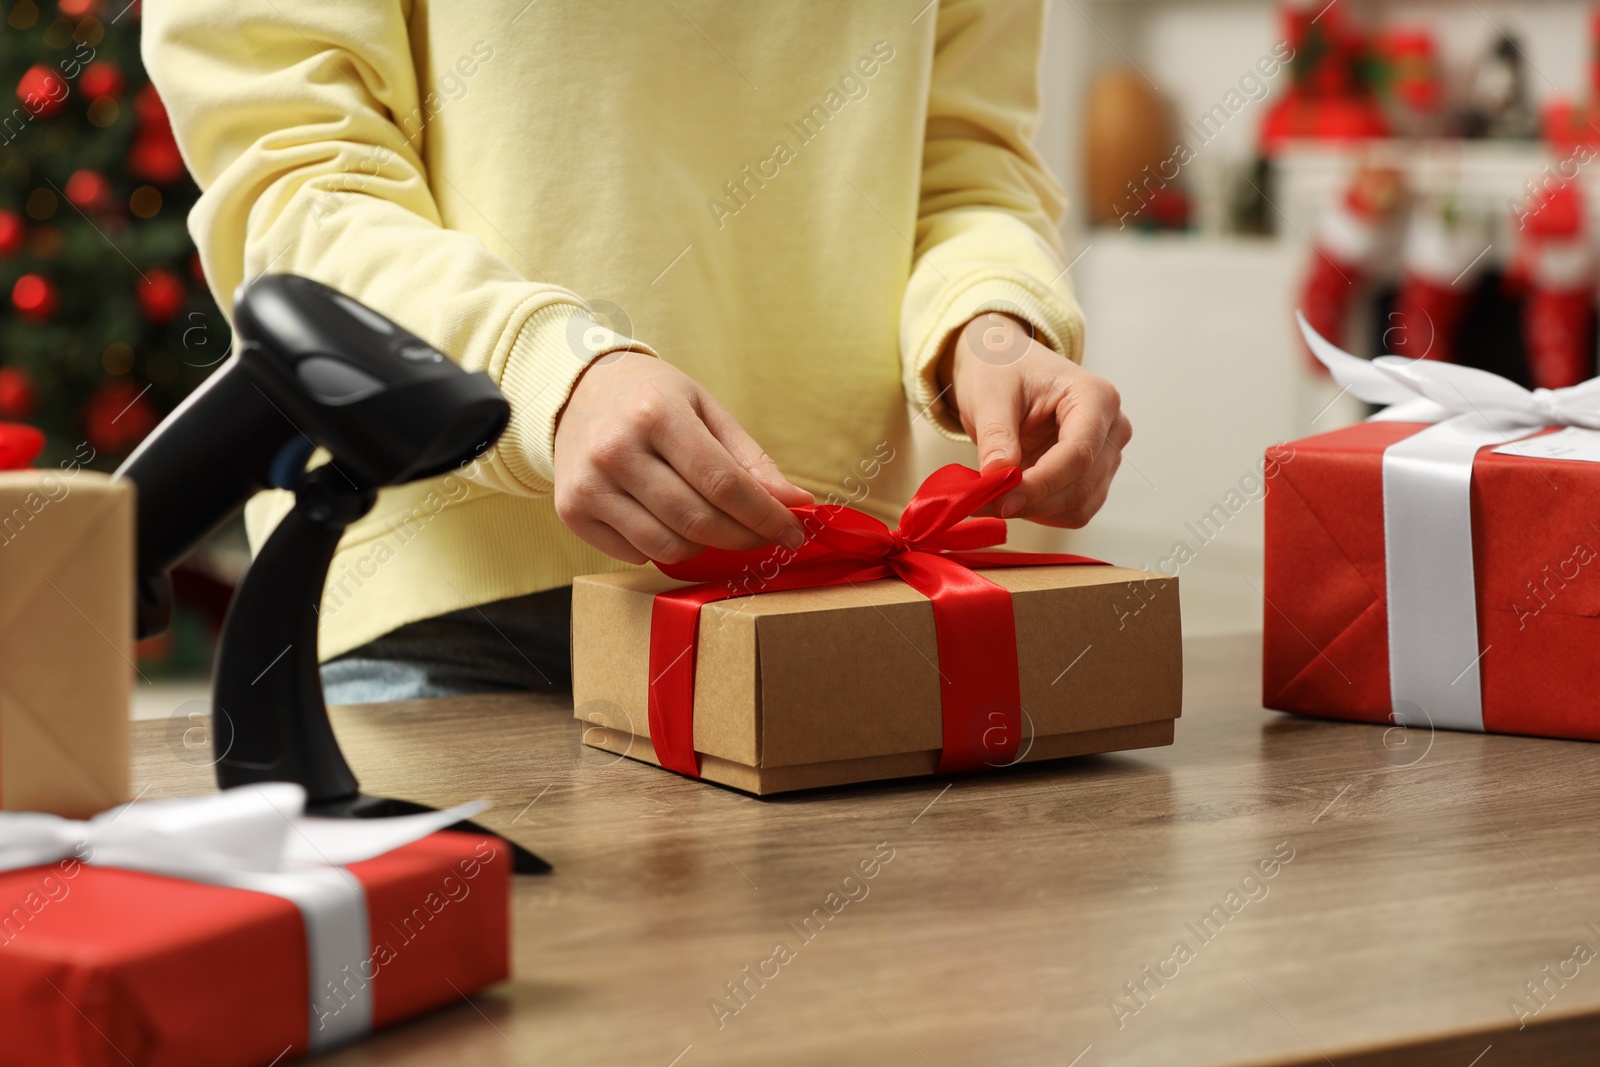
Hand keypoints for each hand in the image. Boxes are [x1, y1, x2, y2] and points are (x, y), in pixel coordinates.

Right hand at [553, 352, 812, 563]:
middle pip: (698, 520)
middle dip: (744, 537)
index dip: (765, 516)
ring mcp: (588, 485)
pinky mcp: (571, 512)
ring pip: (667, 547)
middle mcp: (615, 450)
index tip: (794, 532)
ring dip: (704, 546)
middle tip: (765, 536)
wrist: (576, 391)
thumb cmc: (651, 398)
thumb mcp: (705, 409)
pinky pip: (635, 553)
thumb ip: (750, 459)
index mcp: (654, 413)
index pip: (723, 483)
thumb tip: (794, 503)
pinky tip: (666, 519)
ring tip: (712, 523)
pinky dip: (664, 546)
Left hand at [938, 312, 1130, 528]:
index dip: (1041, 484)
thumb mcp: (990, 394)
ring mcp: (1105, 455)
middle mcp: (1112, 428)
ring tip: (991, 498)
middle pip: (1081, 486)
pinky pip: (1072, 510)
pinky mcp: (1091, 476)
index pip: (1078, 454)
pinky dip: (1039, 512)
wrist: (1005, 368)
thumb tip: (999, 475)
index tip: (1002, 499)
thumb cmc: (1003, 369)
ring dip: (1034, 511)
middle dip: (1032, 502)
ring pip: (1080, 506)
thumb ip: (996, 435)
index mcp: (1096, 397)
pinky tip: (1010, 498)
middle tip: (984, 503)